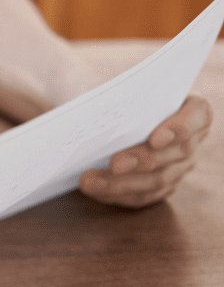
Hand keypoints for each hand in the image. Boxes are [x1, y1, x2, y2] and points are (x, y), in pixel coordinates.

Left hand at [79, 95, 211, 206]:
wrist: (128, 116)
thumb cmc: (131, 98)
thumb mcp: (132, 91)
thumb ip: (126, 97)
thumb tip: (97, 112)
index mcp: (194, 111)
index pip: (196, 116)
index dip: (178, 128)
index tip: (155, 137)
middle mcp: (193, 140)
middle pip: (174, 153)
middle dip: (141, 160)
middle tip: (114, 163)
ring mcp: (181, 166)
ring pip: (157, 180)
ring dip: (121, 183)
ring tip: (90, 182)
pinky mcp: (164, 186)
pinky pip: (144, 196)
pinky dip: (117, 194)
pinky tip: (95, 191)